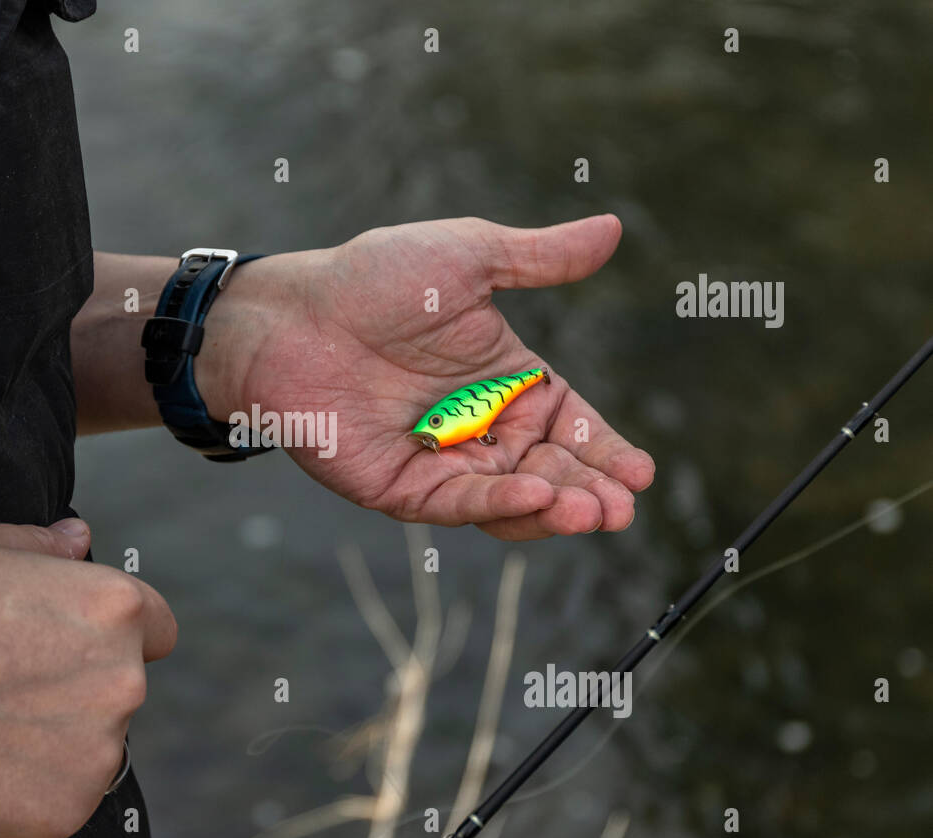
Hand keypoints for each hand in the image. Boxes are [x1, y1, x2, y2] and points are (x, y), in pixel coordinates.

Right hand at [0, 518, 175, 837]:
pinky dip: (30, 784)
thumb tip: (79, 540)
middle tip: (7, 680)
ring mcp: (96, 755)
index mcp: (112, 609)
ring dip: (58, 735)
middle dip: (80, 681)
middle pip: (122, 683)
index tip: (75, 639)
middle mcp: (122, 682)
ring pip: (95, 742)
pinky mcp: (64, 812)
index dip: (116, 629)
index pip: (156, 624)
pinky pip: (62, 793)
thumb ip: (41, 543)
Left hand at [206, 215, 654, 539]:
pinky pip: (459, 503)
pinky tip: (534, 496)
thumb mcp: (469, 257)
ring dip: (554, 510)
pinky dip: (497, 504)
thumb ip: (540, 258)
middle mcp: (482, 429)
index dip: (606, 451)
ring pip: (512, 500)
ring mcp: (444, 463)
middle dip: (590, 493)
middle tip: (621, 508)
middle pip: (550, 472)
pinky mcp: (403, 488)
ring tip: (592, 512)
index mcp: (508, 381)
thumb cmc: (373, 279)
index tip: (641, 471)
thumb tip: (614, 228)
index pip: (572, 427)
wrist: (291, 316)